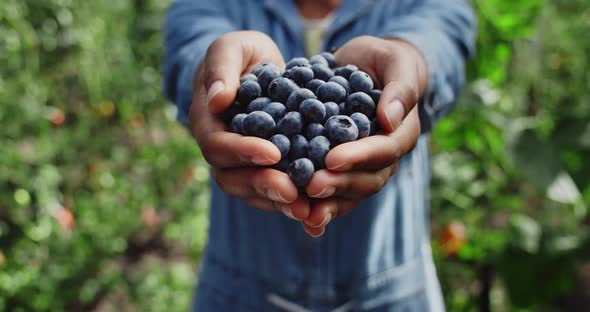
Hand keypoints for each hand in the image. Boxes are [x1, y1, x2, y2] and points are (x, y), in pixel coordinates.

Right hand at [190, 31, 309, 219]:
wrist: (258, 69)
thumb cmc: (242, 54)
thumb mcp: (232, 48)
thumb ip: (221, 68)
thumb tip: (217, 100)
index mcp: (208, 124)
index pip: (218, 146)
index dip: (243, 152)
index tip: (273, 153)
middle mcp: (222, 151)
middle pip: (234, 179)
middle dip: (264, 186)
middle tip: (293, 193)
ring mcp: (242, 166)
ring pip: (255, 193)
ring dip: (281, 204)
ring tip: (309, 210)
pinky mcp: (266, 172)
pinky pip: (276, 193)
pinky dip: (295, 206)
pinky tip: (318, 218)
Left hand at [301, 36, 428, 236]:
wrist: (365, 67)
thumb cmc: (383, 60)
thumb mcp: (394, 62)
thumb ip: (400, 88)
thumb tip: (390, 118)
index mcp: (401, 133)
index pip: (384, 150)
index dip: (359, 156)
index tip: (332, 158)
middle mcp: (385, 157)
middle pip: (367, 179)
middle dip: (339, 184)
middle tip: (311, 186)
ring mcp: (364, 168)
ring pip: (351, 193)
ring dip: (328, 203)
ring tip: (304, 211)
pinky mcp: (343, 171)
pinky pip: (335, 194)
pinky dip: (320, 208)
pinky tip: (302, 221)